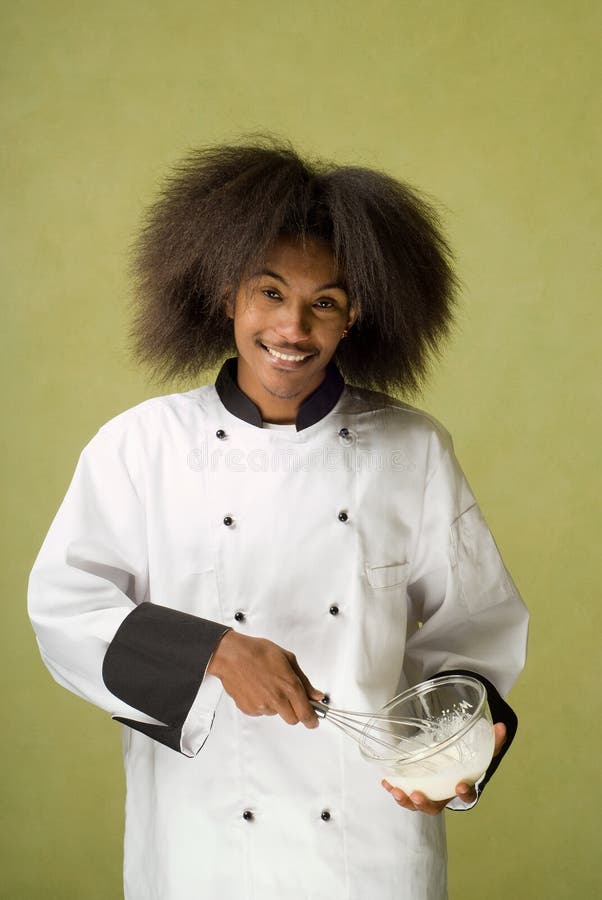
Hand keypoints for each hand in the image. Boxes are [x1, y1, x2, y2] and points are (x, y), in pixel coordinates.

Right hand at [207, 630, 323, 727]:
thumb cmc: (258, 652)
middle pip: (293, 720)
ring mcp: (262, 706)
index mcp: (289, 686)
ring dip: (276, 705)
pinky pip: (261, 712)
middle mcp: (277, 699)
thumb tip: (316, 695)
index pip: (306, 714)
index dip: (312, 720)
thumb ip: (305, 681)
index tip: (314, 721)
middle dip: (295, 712)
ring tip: (268, 685)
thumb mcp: (288, 659)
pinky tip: (258, 688)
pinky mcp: (249, 709)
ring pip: (276, 714)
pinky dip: (262, 704)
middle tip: (290, 699)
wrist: (232, 656)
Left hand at [382, 722, 506, 814]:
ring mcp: (429, 791)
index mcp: (463, 785)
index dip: (464, 792)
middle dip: (425, 803)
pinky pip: (405, 792)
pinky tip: (387, 782)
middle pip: (436, 806)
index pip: (467, 794)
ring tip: (396, 790)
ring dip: (405, 800)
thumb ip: (493, 739)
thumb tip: (502, 727)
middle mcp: (444, 793)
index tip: (460, 785)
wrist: (456, 758)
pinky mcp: (415, 785)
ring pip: (417, 803)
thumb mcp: (482, 748)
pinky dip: (395, 788)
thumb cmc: (469, 757)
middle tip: (417, 795)